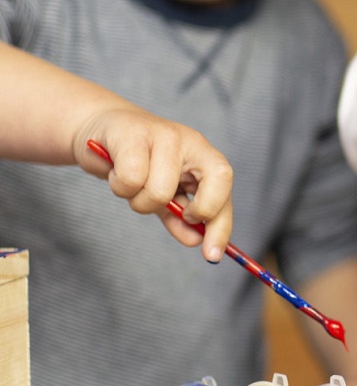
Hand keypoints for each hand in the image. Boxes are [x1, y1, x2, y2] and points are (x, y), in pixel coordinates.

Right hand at [74, 108, 233, 261]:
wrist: (103, 132)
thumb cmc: (139, 164)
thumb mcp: (167, 194)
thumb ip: (182, 218)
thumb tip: (196, 241)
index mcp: (205, 157)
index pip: (225, 189)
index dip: (221, 224)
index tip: (211, 254)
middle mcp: (191, 142)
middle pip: (203, 194)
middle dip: (180, 213)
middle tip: (161, 204)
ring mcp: (164, 135)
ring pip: (159, 192)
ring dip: (138, 200)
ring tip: (130, 181)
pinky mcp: (132, 135)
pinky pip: (130, 180)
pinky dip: (119, 186)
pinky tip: (116, 170)